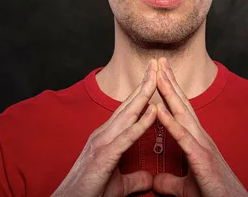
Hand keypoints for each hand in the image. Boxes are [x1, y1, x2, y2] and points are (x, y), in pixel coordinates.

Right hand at [52, 60, 158, 196]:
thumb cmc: (90, 194)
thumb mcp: (118, 185)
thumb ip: (134, 179)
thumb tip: (150, 178)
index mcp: (107, 137)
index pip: (128, 109)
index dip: (141, 92)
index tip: (154, 76)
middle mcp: (104, 134)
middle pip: (129, 104)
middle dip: (144, 83)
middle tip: (156, 63)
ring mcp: (103, 143)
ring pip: (128, 114)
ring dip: (144, 94)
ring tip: (156, 76)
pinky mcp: (104, 156)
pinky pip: (127, 137)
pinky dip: (141, 122)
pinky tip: (154, 111)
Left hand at [152, 58, 247, 196]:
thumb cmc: (213, 196)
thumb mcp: (186, 188)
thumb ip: (171, 182)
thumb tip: (155, 182)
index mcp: (196, 141)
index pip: (181, 111)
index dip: (170, 91)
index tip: (159, 73)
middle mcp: (200, 138)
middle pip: (182, 104)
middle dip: (170, 81)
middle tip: (159, 60)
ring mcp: (202, 146)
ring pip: (183, 114)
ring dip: (170, 93)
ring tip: (158, 74)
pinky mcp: (201, 159)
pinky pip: (183, 138)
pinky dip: (171, 123)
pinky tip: (159, 110)